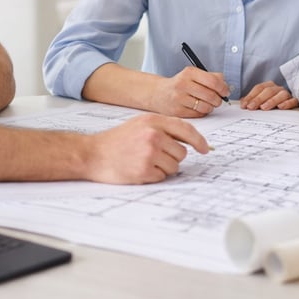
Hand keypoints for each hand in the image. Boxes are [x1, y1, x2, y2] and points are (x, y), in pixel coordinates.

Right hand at [84, 113, 210, 183]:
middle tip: (154, 155)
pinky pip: (162, 177)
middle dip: (172, 156)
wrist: (93, 154)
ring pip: (174, 166)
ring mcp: (149, 154)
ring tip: (144, 161)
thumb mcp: (140, 124)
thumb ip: (163, 128)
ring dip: (163, 167)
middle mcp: (153, 136)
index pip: (186, 130)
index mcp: (153, 121)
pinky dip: (154, 176)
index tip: (205, 149)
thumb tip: (190, 140)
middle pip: (182, 152)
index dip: (199, 141)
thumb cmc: (117, 140)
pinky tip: (139, 169)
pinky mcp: (144, 171)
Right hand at [151, 67, 229, 116]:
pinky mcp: (178, 111)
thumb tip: (225, 85)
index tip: (225, 92)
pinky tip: (198, 108)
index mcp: (189, 73)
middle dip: (218, 100)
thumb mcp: (193, 75)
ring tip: (207, 104)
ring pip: (206, 107)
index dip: (223, 88)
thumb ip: (211, 77)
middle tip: (217, 100)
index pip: (213, 81)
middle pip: (211, 95)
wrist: (158, 93)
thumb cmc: (179, 84)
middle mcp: (183, 84)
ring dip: (210, 107)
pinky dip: (202, 112)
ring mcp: (179, 98)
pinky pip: (199, 114)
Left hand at [239, 81, 297, 110]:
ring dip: (271, 101)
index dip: (250, 96)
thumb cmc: (274, 102)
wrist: (290, 104)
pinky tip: (281, 107)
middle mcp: (278, 88)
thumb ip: (253, 100)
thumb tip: (242, 102)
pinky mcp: (295, 101)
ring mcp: (287, 94)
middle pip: (268, 91)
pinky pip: (293, 100)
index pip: (259, 88)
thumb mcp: (262, 101)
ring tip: (264, 108)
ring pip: (280, 95)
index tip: (244, 105)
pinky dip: (287, 103)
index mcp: (269, 86)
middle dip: (258, 99)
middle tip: (251, 107)